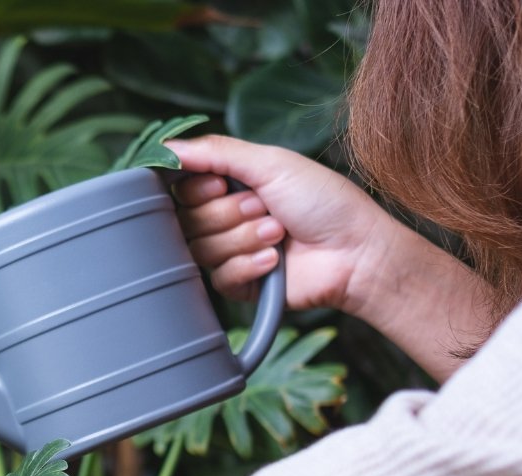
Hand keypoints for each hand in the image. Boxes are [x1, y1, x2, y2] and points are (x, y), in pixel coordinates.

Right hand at [166, 134, 497, 380]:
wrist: (356, 252)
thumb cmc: (324, 201)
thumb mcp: (271, 163)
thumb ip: (216, 152)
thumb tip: (165, 146)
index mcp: (231, 185)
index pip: (181, 188)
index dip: (196, 188)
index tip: (222, 185)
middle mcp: (226, 218)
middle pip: (187, 219)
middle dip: (229, 213)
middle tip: (266, 209)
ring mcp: (231, 252)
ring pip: (202, 249)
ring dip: (244, 238)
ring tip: (279, 233)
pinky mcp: (239, 285)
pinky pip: (219, 277)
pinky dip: (250, 265)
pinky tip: (276, 260)